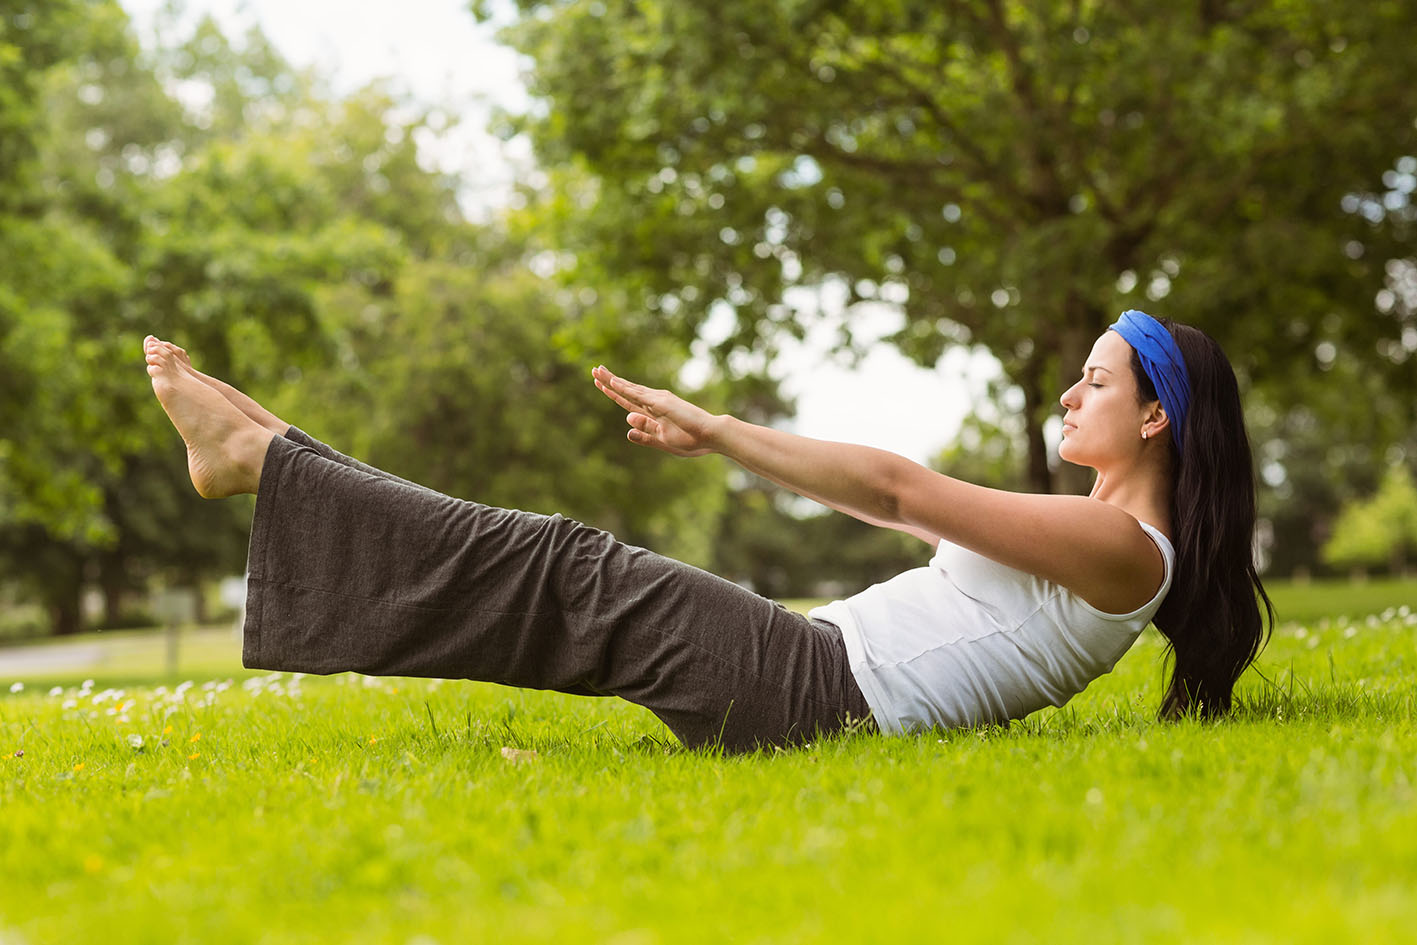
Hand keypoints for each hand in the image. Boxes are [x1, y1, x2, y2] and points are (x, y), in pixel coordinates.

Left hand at [592, 365, 717, 456]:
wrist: (709, 435)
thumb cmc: (691, 440)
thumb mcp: (662, 441)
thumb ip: (645, 435)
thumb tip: (627, 425)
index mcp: (653, 413)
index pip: (628, 401)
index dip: (613, 393)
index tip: (600, 384)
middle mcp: (653, 403)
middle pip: (626, 390)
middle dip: (609, 380)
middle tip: (594, 370)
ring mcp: (657, 401)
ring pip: (629, 388)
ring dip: (612, 380)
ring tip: (597, 371)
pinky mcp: (661, 404)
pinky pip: (637, 395)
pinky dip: (624, 388)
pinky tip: (612, 383)